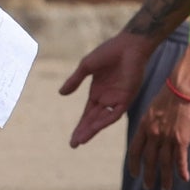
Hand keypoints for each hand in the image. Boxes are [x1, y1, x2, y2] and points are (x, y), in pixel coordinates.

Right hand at [59, 32, 151, 146]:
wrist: (128, 45)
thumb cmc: (108, 52)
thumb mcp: (86, 67)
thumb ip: (75, 81)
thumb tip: (61, 94)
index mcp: (97, 93)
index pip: (87, 114)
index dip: (80, 127)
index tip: (72, 140)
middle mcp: (107, 99)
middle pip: (93, 120)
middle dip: (84, 132)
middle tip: (73, 144)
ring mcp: (117, 99)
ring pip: (103, 120)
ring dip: (92, 129)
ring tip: (81, 139)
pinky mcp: (127, 97)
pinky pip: (115, 113)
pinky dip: (105, 120)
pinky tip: (96, 126)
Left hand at [127, 82, 189, 189]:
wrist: (183, 88)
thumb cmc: (169, 95)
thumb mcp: (152, 109)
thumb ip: (150, 123)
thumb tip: (150, 133)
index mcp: (143, 125)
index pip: (134, 150)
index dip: (133, 164)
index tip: (134, 173)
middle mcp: (153, 133)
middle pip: (149, 160)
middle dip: (149, 176)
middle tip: (148, 187)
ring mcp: (167, 137)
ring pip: (164, 163)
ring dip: (165, 178)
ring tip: (165, 189)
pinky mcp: (182, 138)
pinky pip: (180, 159)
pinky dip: (181, 170)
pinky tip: (183, 179)